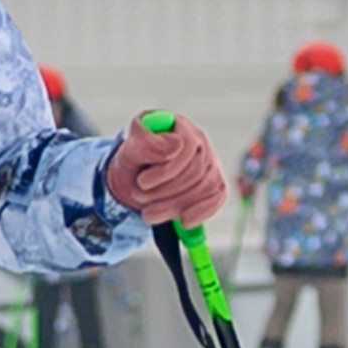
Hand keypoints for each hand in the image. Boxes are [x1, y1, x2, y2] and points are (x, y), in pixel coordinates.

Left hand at [104, 114, 226, 225]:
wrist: (137, 179)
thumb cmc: (134, 161)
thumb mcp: (130, 151)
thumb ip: (145, 144)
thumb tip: (174, 147)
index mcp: (178, 125)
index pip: (185, 146)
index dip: (165, 169)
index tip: (141, 183)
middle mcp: (199, 140)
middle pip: (196, 170)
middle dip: (166, 191)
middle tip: (139, 200)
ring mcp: (210, 161)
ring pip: (206, 186)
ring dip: (176, 205)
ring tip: (148, 213)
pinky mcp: (215, 182)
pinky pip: (217, 196)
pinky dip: (201, 212)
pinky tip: (183, 222)